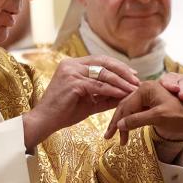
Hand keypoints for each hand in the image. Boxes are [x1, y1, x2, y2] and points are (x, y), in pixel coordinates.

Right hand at [24, 55, 138, 149]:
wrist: (46, 121)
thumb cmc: (65, 112)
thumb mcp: (89, 101)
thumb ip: (106, 95)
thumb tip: (126, 94)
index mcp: (73, 64)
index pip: (100, 60)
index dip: (118, 66)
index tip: (133, 74)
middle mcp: (71, 64)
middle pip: (103, 62)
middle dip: (123, 71)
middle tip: (137, 79)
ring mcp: (71, 72)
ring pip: (103, 74)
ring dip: (121, 81)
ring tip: (133, 88)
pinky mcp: (72, 82)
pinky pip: (98, 85)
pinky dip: (113, 90)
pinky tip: (123, 95)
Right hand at [105, 80, 182, 144]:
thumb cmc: (181, 116)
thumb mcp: (157, 118)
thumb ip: (136, 120)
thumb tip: (119, 125)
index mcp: (146, 88)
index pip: (125, 105)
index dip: (117, 122)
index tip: (111, 137)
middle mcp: (147, 88)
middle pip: (126, 106)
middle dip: (118, 123)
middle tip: (110, 137)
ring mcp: (152, 95)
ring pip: (132, 110)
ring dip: (125, 124)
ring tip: (120, 138)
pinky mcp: (156, 103)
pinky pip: (140, 111)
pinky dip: (134, 122)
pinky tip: (129, 131)